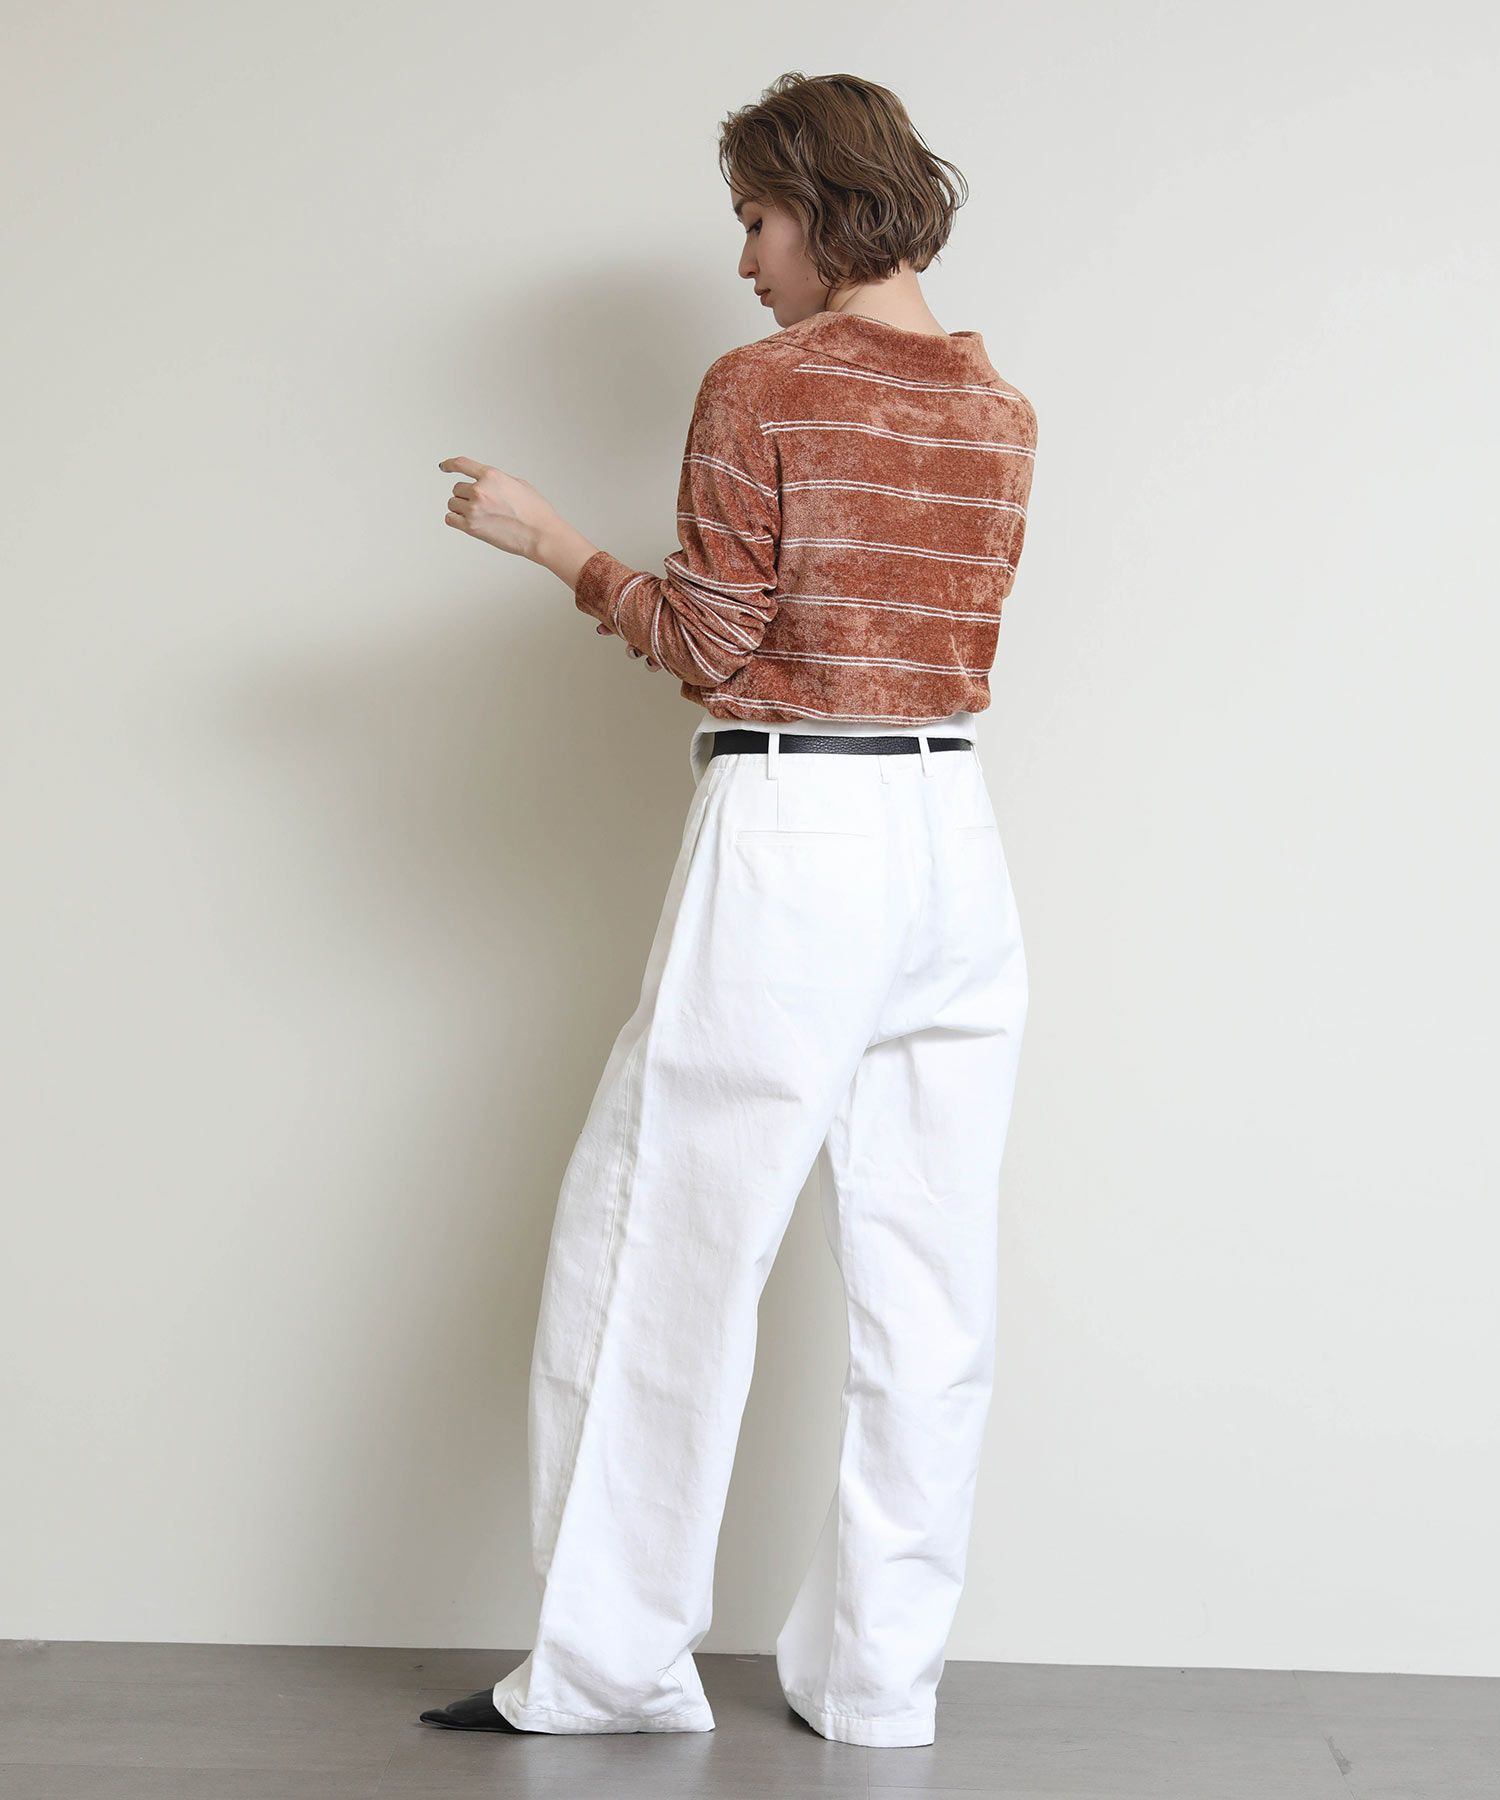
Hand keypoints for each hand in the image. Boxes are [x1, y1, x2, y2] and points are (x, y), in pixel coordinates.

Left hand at [438, 456, 558, 559]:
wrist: (540, 534)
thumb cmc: (535, 512)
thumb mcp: (517, 484)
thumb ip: (496, 481)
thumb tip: (484, 483)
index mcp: (491, 476)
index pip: (462, 464)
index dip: (450, 464)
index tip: (444, 466)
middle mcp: (480, 490)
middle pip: (457, 488)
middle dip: (466, 495)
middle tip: (483, 506)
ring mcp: (474, 509)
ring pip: (453, 503)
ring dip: (462, 508)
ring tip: (481, 515)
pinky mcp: (471, 527)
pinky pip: (450, 518)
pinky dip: (456, 519)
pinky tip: (468, 522)